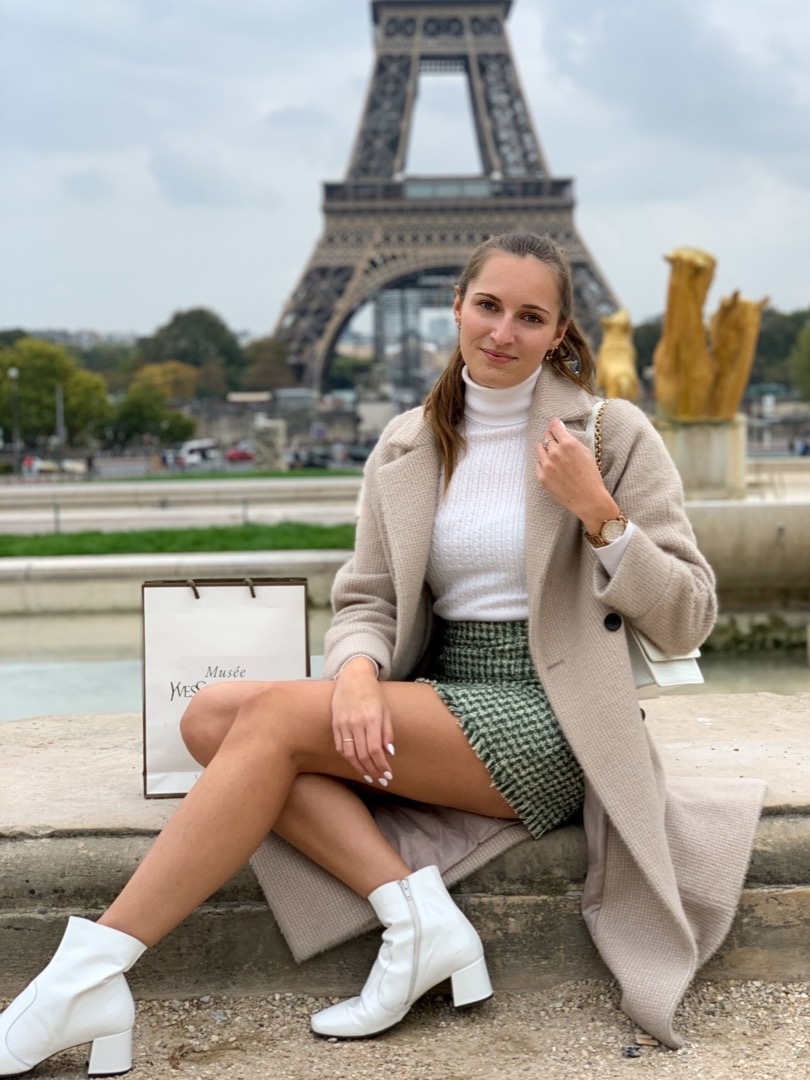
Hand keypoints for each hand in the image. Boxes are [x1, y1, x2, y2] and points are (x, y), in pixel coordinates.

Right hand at [331, 657, 393, 785]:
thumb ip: (387, 733)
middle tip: (381, 780)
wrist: (353, 677)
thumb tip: (389, 754)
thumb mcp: (386, 710)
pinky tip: (356, 764)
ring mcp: (343, 724)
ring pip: (350, 754)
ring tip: (369, 776)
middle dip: (373, 770)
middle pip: (363, 754)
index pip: (375, 749)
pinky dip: (349, 758)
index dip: (381, 765)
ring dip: (360, 768)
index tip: (388, 774)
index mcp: (372, 718)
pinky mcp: (335, 724)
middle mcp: (356, 722)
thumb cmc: (373, 694)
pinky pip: (341, 747)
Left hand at [535, 417, 620, 530]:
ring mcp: (547, 465)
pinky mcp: (542, 477)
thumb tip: (561, 432)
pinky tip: (553, 468)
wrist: (588, 499)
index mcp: (568, 444)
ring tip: (554, 457)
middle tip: (556, 443)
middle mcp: (555, 452)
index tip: (554, 425)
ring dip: (545, 449)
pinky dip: (543, 463)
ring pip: (539, 449)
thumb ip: (572, 441)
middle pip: (546, 437)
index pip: (554, 427)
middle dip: (551, 438)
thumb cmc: (591, 476)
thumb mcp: (586, 453)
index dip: (554, 424)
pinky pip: (538, 464)